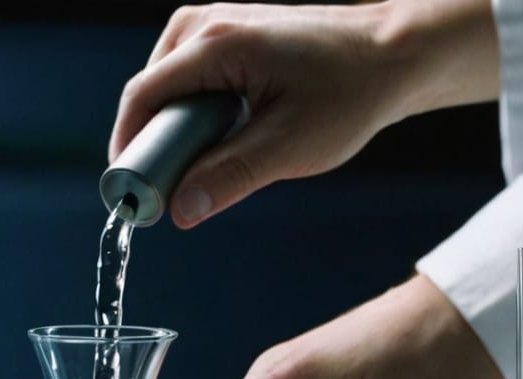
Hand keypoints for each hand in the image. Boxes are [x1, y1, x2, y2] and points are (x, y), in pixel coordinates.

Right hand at [110, 0, 497, 227]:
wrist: (391, 56)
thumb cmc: (349, 94)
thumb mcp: (289, 147)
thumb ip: (229, 178)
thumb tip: (180, 211)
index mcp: (213, 43)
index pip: (141, 101)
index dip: (131, 155)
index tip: (138, 200)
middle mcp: (203, 23)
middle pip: (149, 97)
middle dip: (159, 148)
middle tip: (185, 192)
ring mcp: (211, 23)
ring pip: (166, 93)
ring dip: (181, 133)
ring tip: (223, 162)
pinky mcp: (224, 35)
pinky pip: (188, 83)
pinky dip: (198, 116)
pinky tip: (232, 136)